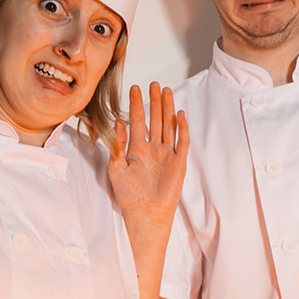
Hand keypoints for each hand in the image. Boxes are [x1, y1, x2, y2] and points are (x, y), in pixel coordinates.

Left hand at [108, 83, 189, 252]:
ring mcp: (167, 155)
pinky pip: (182, 142)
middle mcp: (153, 149)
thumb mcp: (116, 167)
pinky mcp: (179, 163)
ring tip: (166, 91)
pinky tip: (179, 115)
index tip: (134, 88)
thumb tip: (117, 123)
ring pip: (168, 127)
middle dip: (155, 102)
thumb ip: (117, 145)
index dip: (136, 105)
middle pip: (155, 120)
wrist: (145, 214)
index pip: (138, 122)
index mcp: (137, 150)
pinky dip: (181, 129)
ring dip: (167, 109)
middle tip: (154, 84)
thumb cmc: (129, 195)